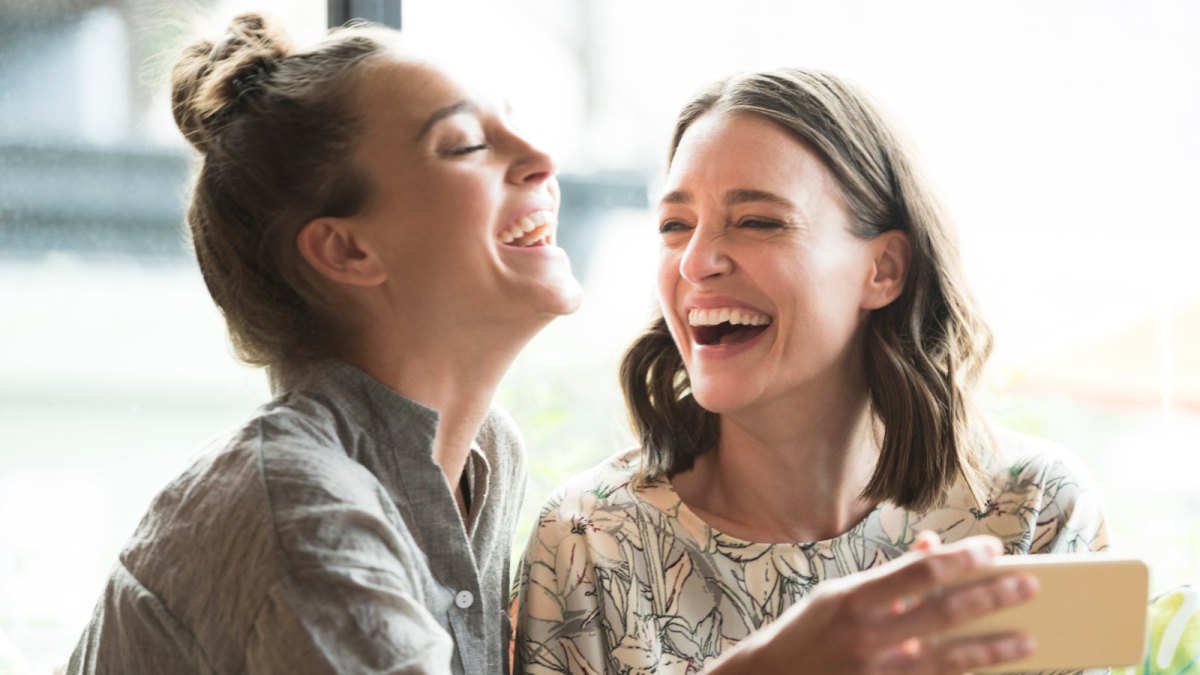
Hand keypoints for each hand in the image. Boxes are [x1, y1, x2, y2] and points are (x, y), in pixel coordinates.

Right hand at [710, 533, 1038, 674]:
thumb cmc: (808, 632)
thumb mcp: (839, 595)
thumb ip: (888, 575)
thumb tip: (932, 547)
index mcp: (854, 599)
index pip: (920, 572)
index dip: (960, 559)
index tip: (992, 549)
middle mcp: (868, 635)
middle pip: (944, 613)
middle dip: (991, 597)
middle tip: (1027, 585)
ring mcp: (878, 671)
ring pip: (950, 658)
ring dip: (993, 647)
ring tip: (1027, 639)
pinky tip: (991, 670)